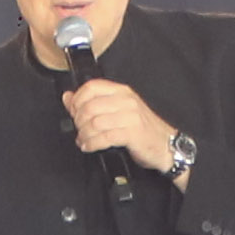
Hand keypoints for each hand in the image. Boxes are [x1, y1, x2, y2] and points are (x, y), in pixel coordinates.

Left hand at [57, 76, 180, 164]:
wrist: (166, 145)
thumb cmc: (142, 129)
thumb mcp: (118, 111)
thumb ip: (93, 103)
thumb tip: (68, 97)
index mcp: (122, 92)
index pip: (91, 87)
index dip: (77, 100)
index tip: (73, 112)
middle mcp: (126, 101)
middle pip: (90, 106)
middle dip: (79, 121)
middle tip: (79, 130)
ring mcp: (130, 117)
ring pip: (95, 123)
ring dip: (84, 135)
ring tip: (83, 140)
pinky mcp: (132, 134)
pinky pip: (104, 137)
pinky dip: (92, 144)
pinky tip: (90, 146)